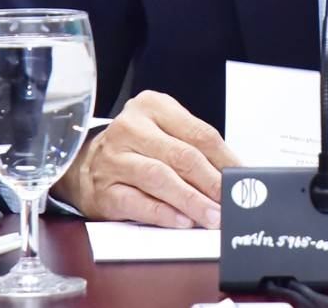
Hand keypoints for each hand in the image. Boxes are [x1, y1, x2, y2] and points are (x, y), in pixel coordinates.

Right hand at [52, 90, 239, 227]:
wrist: (85, 165)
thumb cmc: (136, 148)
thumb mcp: (163, 132)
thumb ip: (193, 147)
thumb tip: (234, 175)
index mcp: (152, 106)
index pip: (199, 133)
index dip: (225, 159)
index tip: (243, 178)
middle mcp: (131, 128)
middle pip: (181, 155)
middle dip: (211, 182)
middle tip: (231, 202)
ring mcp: (114, 159)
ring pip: (160, 178)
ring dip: (191, 200)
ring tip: (212, 216)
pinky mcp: (104, 190)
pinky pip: (138, 202)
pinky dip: (163, 213)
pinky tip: (182, 221)